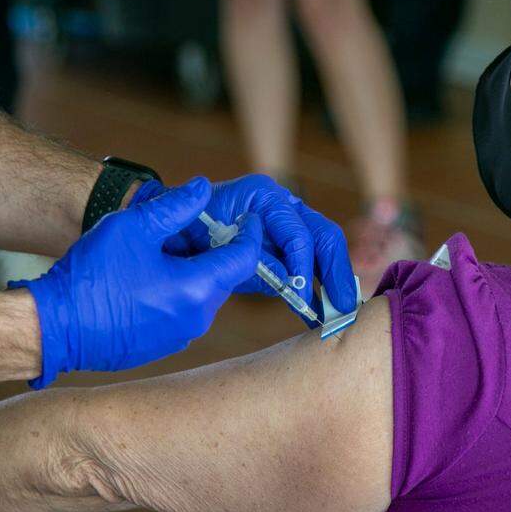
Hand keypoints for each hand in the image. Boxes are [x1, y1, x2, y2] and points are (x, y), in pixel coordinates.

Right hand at [13, 177, 262, 388]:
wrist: (54, 326)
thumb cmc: (92, 274)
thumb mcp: (133, 228)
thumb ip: (174, 207)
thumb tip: (202, 188)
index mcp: (195, 288)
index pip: (244, 259)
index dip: (248, 234)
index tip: (247, 218)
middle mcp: (195, 319)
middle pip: (224, 279)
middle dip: (219, 253)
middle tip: (206, 230)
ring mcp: (179, 337)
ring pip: (202, 297)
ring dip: (196, 274)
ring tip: (172, 254)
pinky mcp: (161, 347)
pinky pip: (181, 314)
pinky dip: (177, 295)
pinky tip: (151, 281)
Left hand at [132, 174, 357, 322]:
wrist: (167, 233)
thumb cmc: (185, 230)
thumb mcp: (213, 245)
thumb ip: (249, 258)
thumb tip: (288, 280)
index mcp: (263, 196)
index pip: (297, 230)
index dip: (302, 263)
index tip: (301, 293)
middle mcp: (282, 205)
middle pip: (323, 235)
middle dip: (335, 272)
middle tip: (344, 307)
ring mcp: (286, 225)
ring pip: (322, 251)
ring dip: (332, 283)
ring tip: (339, 315)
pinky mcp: (282, 249)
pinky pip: (306, 268)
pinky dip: (315, 290)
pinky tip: (319, 314)